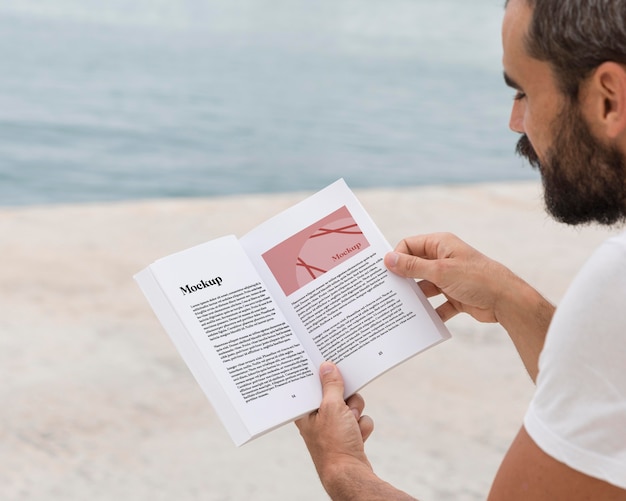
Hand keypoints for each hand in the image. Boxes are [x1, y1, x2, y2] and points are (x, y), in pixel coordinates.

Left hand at [295, 362, 373, 490]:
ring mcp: (333, 426)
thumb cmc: (334, 444)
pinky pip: (359, 419)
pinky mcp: (347, 434)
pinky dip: (362, 426)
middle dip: (347, 401)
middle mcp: (317, 417)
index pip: (314, 384)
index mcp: (306, 410)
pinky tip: (357, 437)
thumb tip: (327, 366)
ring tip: (351, 427)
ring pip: (351, 405)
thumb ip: (331, 385)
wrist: (350, 474)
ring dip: (356, 414)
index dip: (324, 376)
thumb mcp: (332, 407)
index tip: (332, 365)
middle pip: (337, 393)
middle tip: (345, 408)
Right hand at [384, 232, 516, 323]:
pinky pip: (436, 305)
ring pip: (424, 287)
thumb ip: (413, 266)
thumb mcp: (440, 271)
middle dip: (403, 279)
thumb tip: (389, 259)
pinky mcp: (455, 297)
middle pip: (415, 267)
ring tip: (401, 307)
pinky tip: (421, 321)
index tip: (386, 272)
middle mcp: (443, 259)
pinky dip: (430, 313)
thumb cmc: (477, 278)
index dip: (397, 256)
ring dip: (416, 297)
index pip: (409, 245)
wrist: (507, 301)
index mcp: (440, 245)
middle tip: (388, 290)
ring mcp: (449, 279)